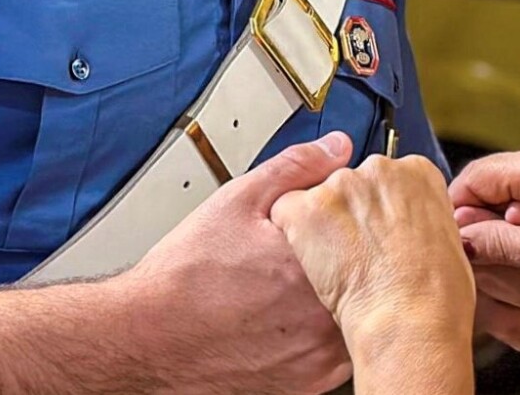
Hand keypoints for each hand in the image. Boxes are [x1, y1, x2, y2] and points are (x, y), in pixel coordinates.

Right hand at [114, 133, 354, 393]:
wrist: (148, 338)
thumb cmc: (184, 276)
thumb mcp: (238, 201)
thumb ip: (296, 168)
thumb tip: (338, 147)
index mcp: (318, 262)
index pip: (371, 234)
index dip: (359, 222)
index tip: (344, 220)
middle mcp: (327, 313)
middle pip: (370, 278)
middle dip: (354, 262)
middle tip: (312, 258)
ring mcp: (321, 354)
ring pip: (361, 317)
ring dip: (347, 300)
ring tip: (300, 289)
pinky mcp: (311, 383)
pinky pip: (343, 354)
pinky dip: (329, 334)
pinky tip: (296, 320)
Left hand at [271, 155, 474, 394]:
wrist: (411, 319)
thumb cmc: (436, 295)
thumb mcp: (449, 243)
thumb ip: (420, 218)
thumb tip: (408, 225)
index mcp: (418, 173)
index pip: (385, 177)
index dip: (379, 210)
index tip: (379, 232)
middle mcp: (379, 169)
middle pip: (350, 182)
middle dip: (348, 213)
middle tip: (357, 253)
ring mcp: (342, 185)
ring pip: (317, 195)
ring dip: (320, 225)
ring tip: (337, 264)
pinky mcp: (309, 207)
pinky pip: (284, 210)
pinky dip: (291, 234)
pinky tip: (311, 262)